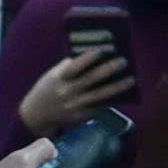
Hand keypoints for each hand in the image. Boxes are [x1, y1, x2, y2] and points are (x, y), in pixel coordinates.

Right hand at [18, 36, 134, 139]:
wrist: (36, 115)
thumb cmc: (48, 89)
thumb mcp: (53, 75)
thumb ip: (69, 67)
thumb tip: (92, 56)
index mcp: (58, 78)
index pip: (74, 67)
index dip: (88, 59)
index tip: (102, 50)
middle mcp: (67, 92)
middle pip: (90, 80)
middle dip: (108, 70)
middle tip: (123, 61)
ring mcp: (74, 106)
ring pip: (99, 96)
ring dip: (116, 87)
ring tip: (131, 79)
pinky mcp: (80, 117)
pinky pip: (99, 107)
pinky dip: (111, 100)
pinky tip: (123, 94)